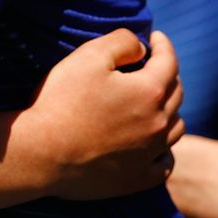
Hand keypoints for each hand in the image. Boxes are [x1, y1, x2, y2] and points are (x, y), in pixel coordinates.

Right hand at [24, 29, 185, 200]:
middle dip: (168, 75)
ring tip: (156, 104)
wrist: (41, 154)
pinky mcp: (137, 179)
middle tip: (153, 68)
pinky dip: (164, 150)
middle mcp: (157, 124)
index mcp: (148, 92)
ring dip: (170, 111)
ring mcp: (149, 154)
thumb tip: (142, 48)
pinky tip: (155, 145)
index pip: (169, 62)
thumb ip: (122, 42)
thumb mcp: (88, 56)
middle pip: (176, 94)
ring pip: (176, 128)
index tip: (155, 38)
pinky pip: (165, 164)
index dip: (163, 45)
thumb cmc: (62, 101)